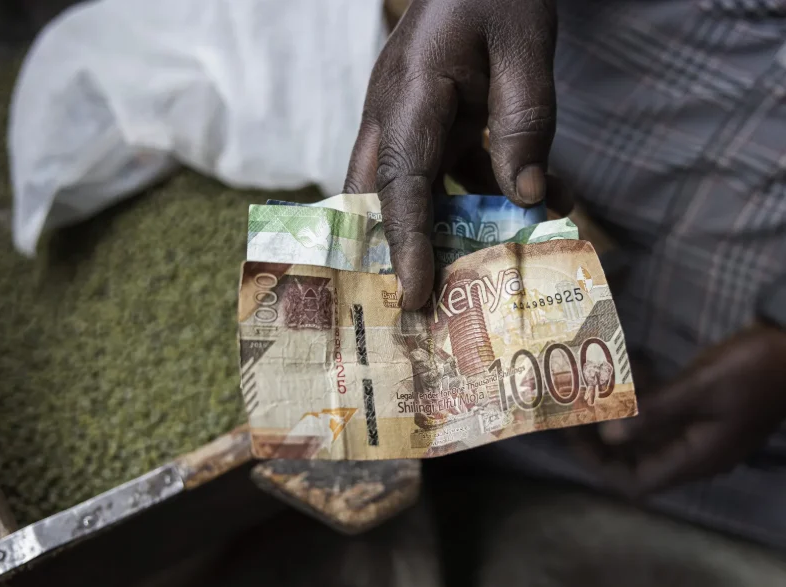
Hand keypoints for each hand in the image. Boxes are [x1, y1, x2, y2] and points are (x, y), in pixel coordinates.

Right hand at [344, 0, 562, 309]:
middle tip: (423, 305)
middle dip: (397, 249)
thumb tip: (526, 199)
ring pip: (414, 191)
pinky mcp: (431, 120)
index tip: (415, 293)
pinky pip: (448, 171)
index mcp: (409, 92)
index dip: (405, 240)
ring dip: (448, 227)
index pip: (400, 179)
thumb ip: (526, 119)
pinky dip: (483, 194)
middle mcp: (394, 112)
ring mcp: (408, 118)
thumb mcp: (527, 45)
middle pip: (380, 195)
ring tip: (493, 265)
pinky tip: (535, 204)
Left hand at [580, 324, 785, 495]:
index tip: (573, 436)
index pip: (636, 483)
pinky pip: (658, 412)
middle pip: (633, 458)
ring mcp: (697, 431)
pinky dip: (639, 396)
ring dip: (616, 412)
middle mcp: (693, 451)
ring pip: (643, 432)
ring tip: (589, 384)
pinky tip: (627, 367)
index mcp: (696, 457)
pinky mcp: (699, 409)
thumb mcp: (700, 388)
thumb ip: (653, 413)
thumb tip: (607, 437)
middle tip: (571, 407)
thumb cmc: (753, 370)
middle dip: (600, 435)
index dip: (599, 466)